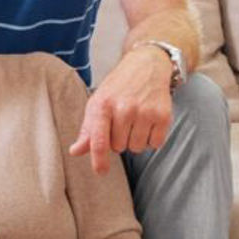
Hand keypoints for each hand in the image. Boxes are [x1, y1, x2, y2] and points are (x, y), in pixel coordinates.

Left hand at [69, 46, 173, 174]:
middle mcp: (124, 108)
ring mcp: (145, 111)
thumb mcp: (97, 103)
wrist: (146, 66)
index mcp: (103, 105)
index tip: (101, 172)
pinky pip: (155, 143)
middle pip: (119, 147)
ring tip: (135, 121)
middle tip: (122, 122)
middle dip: (119, 140)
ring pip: (137, 147)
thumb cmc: (117, 88)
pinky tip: (148, 122)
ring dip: (135, 140)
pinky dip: (151, 138)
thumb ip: (87, 130)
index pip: (99, 140)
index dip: (99, 160)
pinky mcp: (163, 115)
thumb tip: (75, 151)